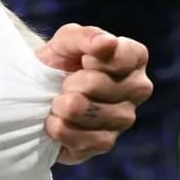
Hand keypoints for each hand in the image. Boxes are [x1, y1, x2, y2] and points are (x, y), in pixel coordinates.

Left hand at [36, 24, 151, 164]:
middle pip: (99, 85)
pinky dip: (59, 128)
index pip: (123, 58)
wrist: (41, 87)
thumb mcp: (67, 39)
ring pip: (88, 113)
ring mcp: (124, 119)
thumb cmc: (62, 59)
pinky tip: (55, 119)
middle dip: (72, 81)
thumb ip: (87, 36)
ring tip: (59, 100)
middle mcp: (138, 90)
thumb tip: (107, 42)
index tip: (82, 59)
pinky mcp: (104, 143)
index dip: (92, 58)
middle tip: (65, 81)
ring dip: (62, 105)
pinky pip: (80, 139)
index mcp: (135, 58)